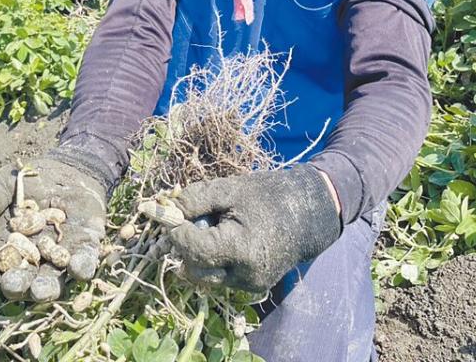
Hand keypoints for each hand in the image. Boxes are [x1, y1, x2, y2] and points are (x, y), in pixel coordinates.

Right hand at [0, 150, 106, 301]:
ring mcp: (59, 256)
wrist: (67, 167)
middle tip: (12, 286)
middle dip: (17, 285)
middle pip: (23, 280)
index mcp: (8, 248)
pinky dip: (81, 267)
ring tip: (41, 290)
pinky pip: (84, 262)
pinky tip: (77, 267)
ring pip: (52, 279)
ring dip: (47, 287)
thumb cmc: (30, 179)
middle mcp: (33, 260)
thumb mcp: (4, 187)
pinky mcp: (85, 247)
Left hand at [168, 165, 341, 293]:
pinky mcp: (252, 287)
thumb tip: (164, 209)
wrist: (311, 213)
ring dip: (197, 252)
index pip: (193, 248)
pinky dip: (213, 258)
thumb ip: (196, 199)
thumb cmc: (270, 195)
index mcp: (242, 249)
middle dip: (184, 244)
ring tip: (212, 225)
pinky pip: (220, 276)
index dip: (175, 230)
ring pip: (205, 276)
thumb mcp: (231, 189)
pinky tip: (224, 237)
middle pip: (194, 269)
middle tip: (189, 217)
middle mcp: (245, 275)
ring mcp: (250, 285)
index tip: (165, 211)